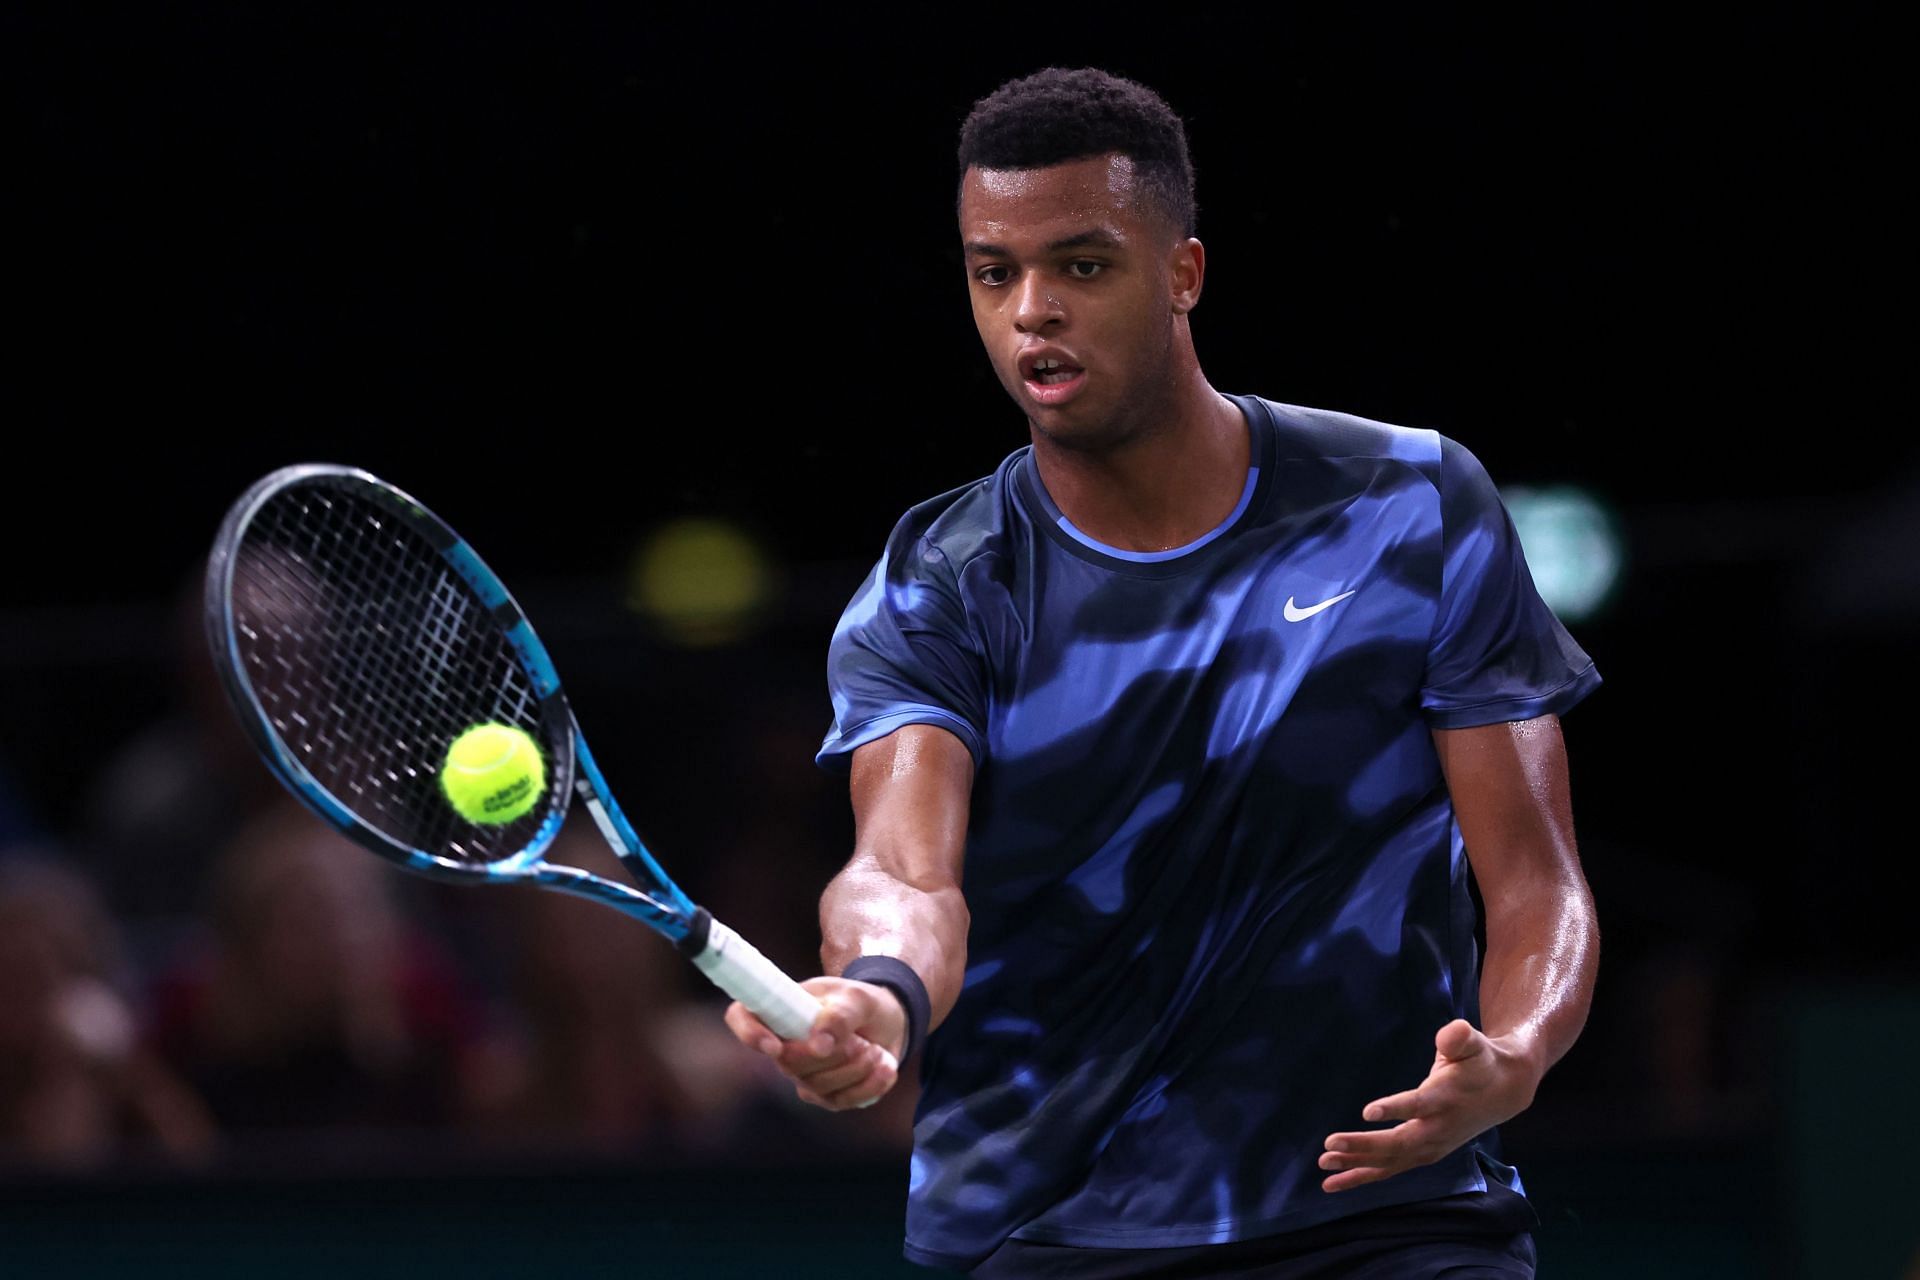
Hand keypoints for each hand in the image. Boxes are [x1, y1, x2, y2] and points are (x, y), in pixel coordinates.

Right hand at [723, 976, 904, 1111]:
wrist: (888, 1023)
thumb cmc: (863, 1004)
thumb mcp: (858, 998)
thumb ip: (839, 1015)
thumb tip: (819, 1045)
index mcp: (780, 1009)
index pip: (741, 1017)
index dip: (748, 1033)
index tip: (773, 1046)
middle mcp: (782, 1046)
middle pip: (790, 1062)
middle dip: (833, 1055)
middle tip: (861, 1041)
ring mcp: (802, 1075)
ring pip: (819, 1086)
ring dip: (856, 1069)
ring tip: (876, 1050)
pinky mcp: (825, 1096)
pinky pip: (841, 1101)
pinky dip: (869, 1086)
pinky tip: (885, 1068)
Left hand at [1319, 1019, 1538, 1192]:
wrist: (1503, 1092)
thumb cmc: (1478, 1061)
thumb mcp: (1474, 1042)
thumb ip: (1460, 1037)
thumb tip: (1450, 1034)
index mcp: (1446, 1097)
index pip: (1419, 1105)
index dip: (1395, 1109)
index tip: (1367, 1112)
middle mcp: (1438, 1128)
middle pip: (1399, 1142)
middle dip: (1364, 1145)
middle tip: (1330, 1144)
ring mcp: (1431, 1146)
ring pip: (1392, 1162)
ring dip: (1357, 1166)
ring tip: (1324, 1165)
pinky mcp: (1423, 1154)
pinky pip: (1390, 1169)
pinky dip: (1363, 1175)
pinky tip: (1334, 1182)